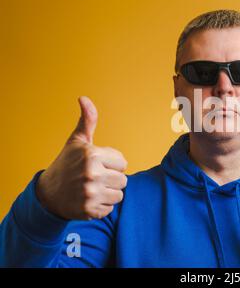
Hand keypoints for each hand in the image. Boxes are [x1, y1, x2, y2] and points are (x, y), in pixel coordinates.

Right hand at [36, 96, 127, 219]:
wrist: (48, 193)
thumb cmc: (67, 164)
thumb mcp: (77, 141)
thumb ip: (88, 120)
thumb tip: (84, 98)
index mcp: (92, 155)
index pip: (123, 163)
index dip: (112, 164)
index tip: (98, 165)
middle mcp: (92, 174)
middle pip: (123, 180)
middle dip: (112, 179)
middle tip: (94, 178)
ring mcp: (90, 193)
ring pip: (119, 195)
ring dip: (109, 193)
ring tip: (93, 188)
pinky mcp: (89, 210)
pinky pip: (110, 208)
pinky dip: (102, 206)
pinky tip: (89, 200)